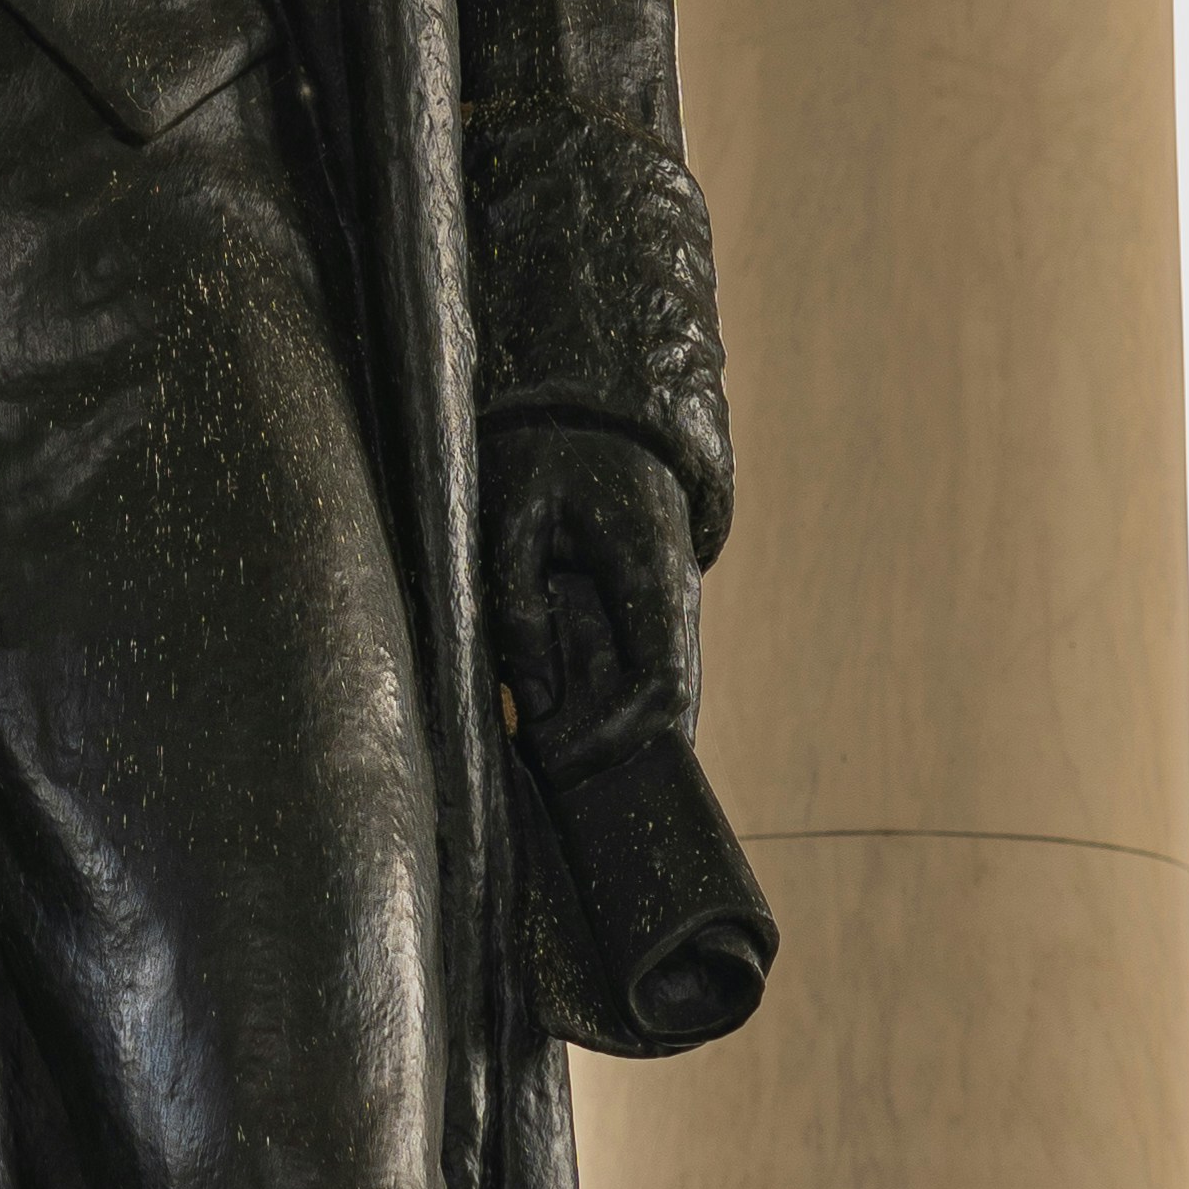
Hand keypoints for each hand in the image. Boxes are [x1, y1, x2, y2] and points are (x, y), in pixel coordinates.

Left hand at [485, 415, 698, 771]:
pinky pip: (651, 667)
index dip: (620, 736)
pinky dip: (620, 705)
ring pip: (668, 689)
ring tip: (558, 763)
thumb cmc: (548, 453)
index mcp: (652, 572)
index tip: (561, 760)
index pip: (664, 683)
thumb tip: (535, 700)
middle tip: (555, 779)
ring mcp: (674, 599)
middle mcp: (676, 594)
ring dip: (623, 731)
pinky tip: (574, 730)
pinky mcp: (656, 602)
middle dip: (623, 749)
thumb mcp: (512, 519)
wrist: (599, 409)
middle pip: (676, 700)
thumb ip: (520, 607)